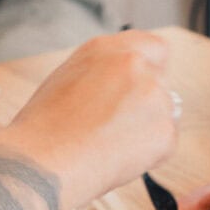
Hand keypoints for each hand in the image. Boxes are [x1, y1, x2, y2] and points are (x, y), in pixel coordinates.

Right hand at [0, 30, 178, 209]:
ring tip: (107, 144)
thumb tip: (125, 83)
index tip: (141, 87)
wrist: (42, 162)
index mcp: (107, 48)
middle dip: (146, 103)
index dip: (150, 69)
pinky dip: (148, 153)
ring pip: (163, 113)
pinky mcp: (166, 130)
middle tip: (117, 126)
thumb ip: (104, 73)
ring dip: (146, 128)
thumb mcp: (68, 78)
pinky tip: (116, 158)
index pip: (154, 47)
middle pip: (161, 82)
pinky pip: (165, 142)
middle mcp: (135, 64)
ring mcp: (155, 96)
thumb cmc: (44, 128)